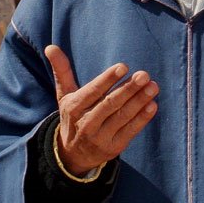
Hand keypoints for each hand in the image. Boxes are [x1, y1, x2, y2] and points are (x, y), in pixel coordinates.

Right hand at [45, 45, 158, 175]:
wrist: (72, 155)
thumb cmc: (74, 116)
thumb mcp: (65, 95)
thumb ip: (62, 71)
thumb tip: (51, 47)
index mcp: (74, 108)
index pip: (92, 92)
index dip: (107, 79)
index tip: (123, 67)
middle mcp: (86, 124)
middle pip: (110, 104)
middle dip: (128, 89)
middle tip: (144, 75)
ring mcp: (100, 138)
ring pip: (122, 117)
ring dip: (139, 101)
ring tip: (153, 87)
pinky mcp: (113, 147)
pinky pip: (130, 131)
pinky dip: (142, 118)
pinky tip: (152, 105)